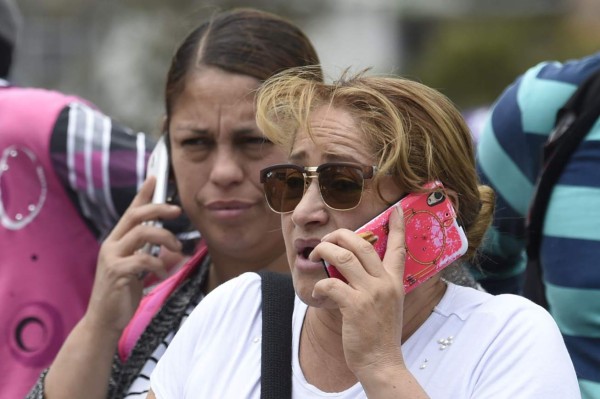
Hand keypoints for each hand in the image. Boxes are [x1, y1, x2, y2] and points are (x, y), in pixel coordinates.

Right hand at [83, 177, 182, 335]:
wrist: (104, 321)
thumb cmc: (122, 294)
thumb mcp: (136, 269)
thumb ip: (148, 253)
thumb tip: (171, 244)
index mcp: (116, 241)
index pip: (130, 211)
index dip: (143, 194)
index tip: (155, 177)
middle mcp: (111, 245)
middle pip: (136, 215)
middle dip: (159, 208)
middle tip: (178, 210)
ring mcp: (112, 258)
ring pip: (142, 233)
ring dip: (166, 239)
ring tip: (177, 251)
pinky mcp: (116, 272)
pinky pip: (144, 259)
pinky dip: (159, 265)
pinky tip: (162, 275)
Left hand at [310, 205, 406, 376]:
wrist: (382, 362)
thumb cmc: (379, 334)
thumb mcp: (386, 304)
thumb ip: (374, 283)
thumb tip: (349, 266)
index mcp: (395, 281)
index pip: (399, 247)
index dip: (398, 226)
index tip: (396, 210)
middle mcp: (385, 283)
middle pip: (361, 244)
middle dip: (339, 235)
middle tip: (326, 239)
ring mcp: (371, 294)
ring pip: (344, 257)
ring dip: (324, 252)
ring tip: (315, 257)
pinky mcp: (355, 306)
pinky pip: (332, 283)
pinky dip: (320, 285)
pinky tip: (318, 292)